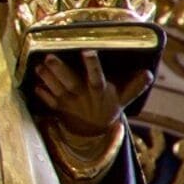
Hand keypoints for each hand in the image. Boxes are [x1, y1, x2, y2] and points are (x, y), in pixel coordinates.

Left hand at [28, 50, 149, 142]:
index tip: (87, 51)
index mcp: (99, 91)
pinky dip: (41, 92)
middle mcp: (82, 96)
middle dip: (59, 69)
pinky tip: (34, 83)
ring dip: (46, 77)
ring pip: (56, 89)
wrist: (94, 132)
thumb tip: (150, 73)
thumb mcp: (124, 99)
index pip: (96, 76)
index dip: (92, 65)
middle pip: (70, 82)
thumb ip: (135, 86)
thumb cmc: (109, 108)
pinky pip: (47, 100)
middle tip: (49, 56)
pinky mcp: (58, 108)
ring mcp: (68, 103)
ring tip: (38, 65)